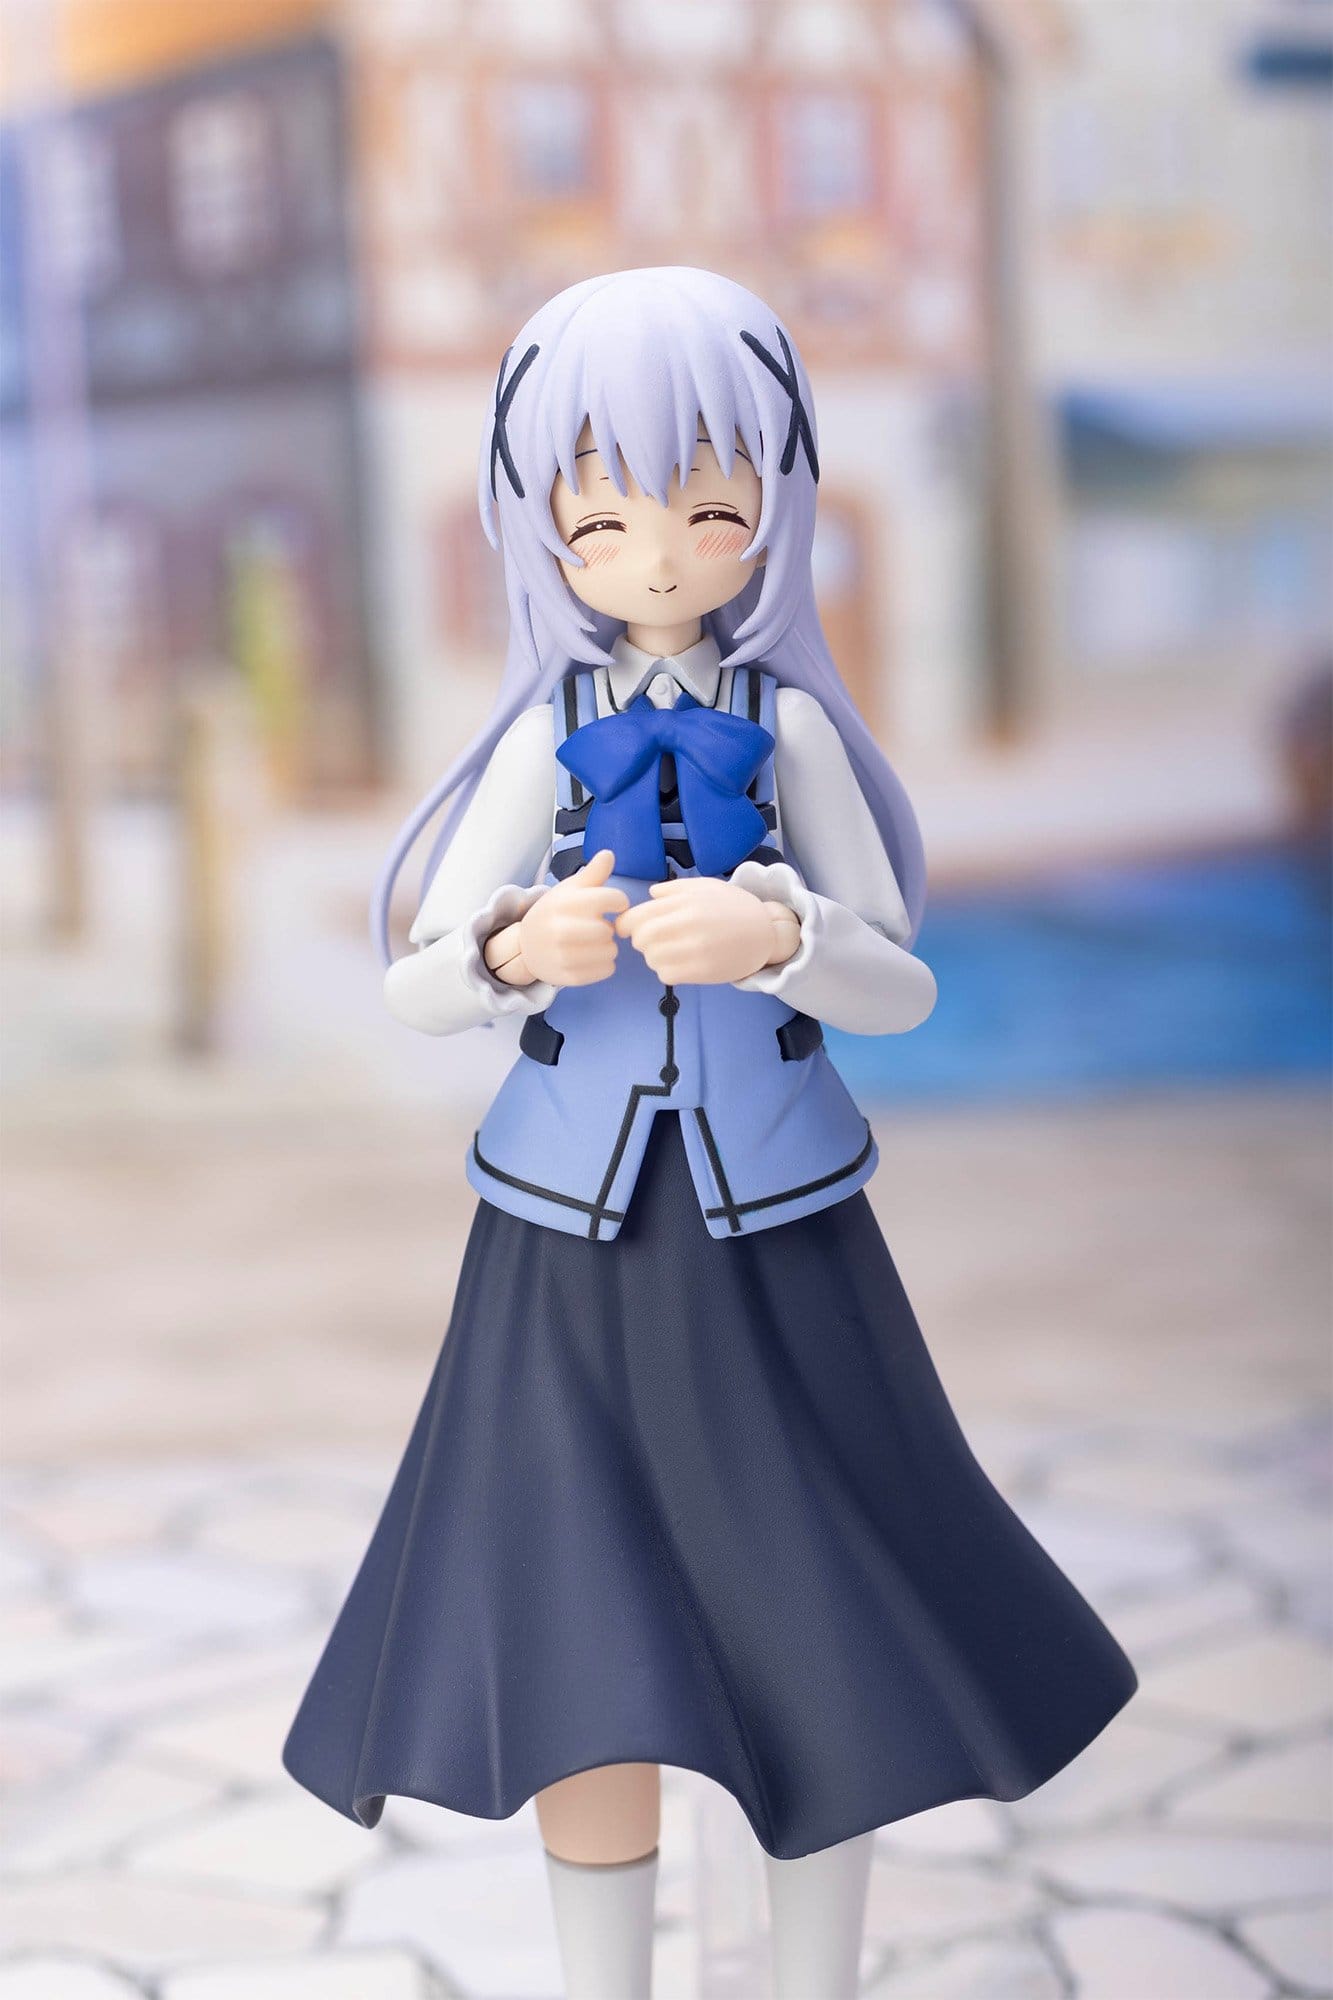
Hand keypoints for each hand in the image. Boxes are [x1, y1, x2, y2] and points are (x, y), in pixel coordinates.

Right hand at [485, 848, 628, 988]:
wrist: (526, 946)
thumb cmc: (556, 913)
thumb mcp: (569, 889)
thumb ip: (592, 873)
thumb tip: (609, 854)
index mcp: (564, 902)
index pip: (613, 899)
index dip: (619, 902)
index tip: (611, 904)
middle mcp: (561, 929)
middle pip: (609, 930)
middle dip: (608, 928)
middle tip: (596, 927)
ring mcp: (563, 955)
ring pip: (610, 951)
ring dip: (608, 947)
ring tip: (592, 942)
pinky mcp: (568, 976)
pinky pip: (606, 970)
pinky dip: (604, 964)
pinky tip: (590, 957)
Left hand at [615, 876, 799, 984]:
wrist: (765, 932)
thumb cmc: (733, 907)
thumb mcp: (706, 886)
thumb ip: (674, 888)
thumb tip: (649, 895)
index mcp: (686, 901)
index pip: (638, 916)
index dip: (626, 924)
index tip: (628, 929)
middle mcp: (689, 924)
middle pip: (641, 938)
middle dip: (641, 940)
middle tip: (653, 940)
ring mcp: (696, 949)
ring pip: (651, 959)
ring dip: (654, 956)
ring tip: (670, 950)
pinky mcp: (703, 972)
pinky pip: (666, 975)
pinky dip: (667, 971)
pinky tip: (679, 963)